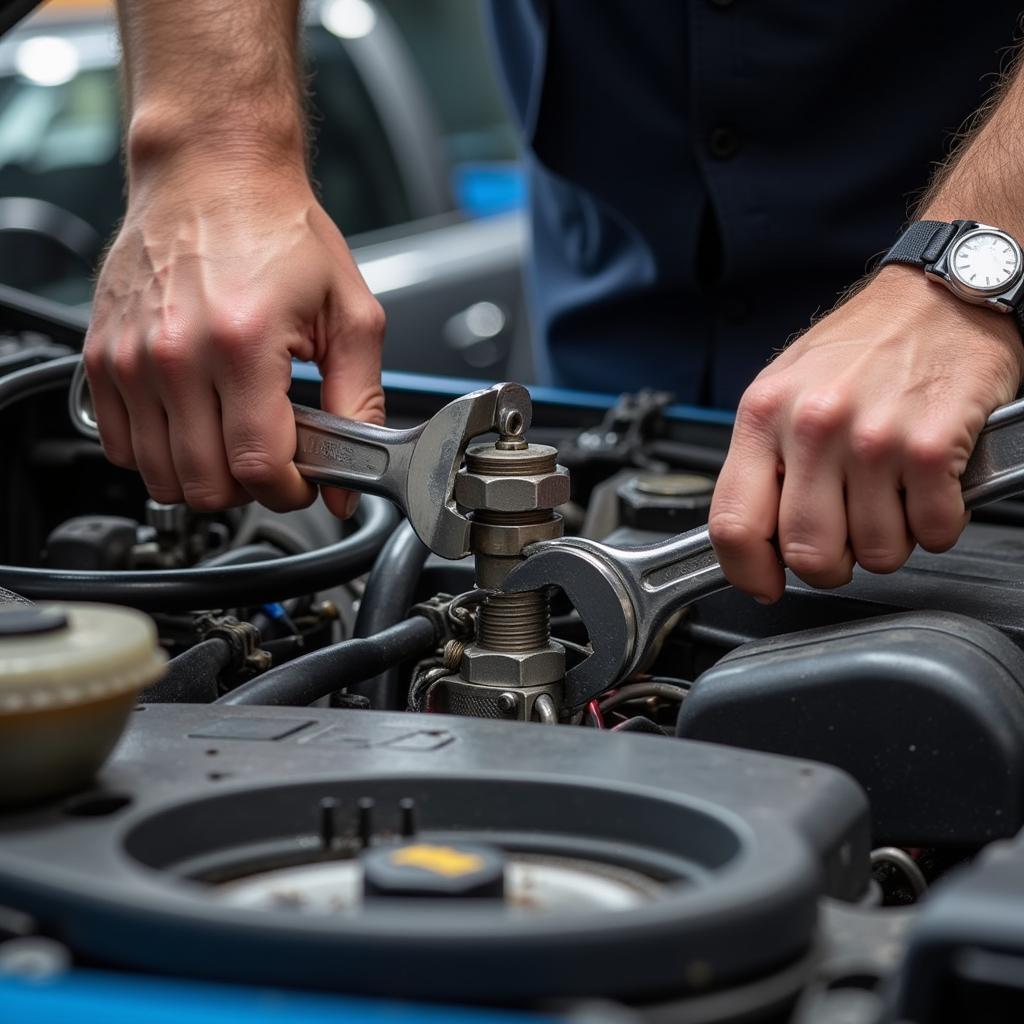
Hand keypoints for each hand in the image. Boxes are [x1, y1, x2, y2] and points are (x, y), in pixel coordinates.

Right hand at [83, 164, 384, 517]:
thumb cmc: (281, 231)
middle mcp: (176, 355)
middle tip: (273, 454)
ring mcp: (131, 359)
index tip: (303, 479)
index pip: (258, 467)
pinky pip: (120, 446)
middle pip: (205, 484)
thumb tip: (346, 480)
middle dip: (250, 487)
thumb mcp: (350, 315)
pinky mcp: (103, 357)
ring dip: (204, 473)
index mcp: (243, 344)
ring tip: (234, 433)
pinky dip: (159, 451)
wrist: (214, 171)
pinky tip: (194, 421)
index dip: (289, 490)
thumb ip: (357, 403)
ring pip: (161, 475)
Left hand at [709, 266, 1023, 601]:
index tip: (763, 583)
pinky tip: (929, 489)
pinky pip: (932, 531)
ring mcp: (873, 439)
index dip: (747, 570)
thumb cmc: (864, 342)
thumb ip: (764, 456)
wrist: (942, 292)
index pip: (733, 522)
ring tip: (891, 498)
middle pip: (807, 552)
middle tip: (844, 542)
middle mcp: (813, 427)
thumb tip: (755, 531)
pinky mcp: (933, 446)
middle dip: (830, 565)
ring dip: (889, 541)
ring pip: (875, 552)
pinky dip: (936, 525)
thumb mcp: (786, 385)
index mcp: (763, 415)